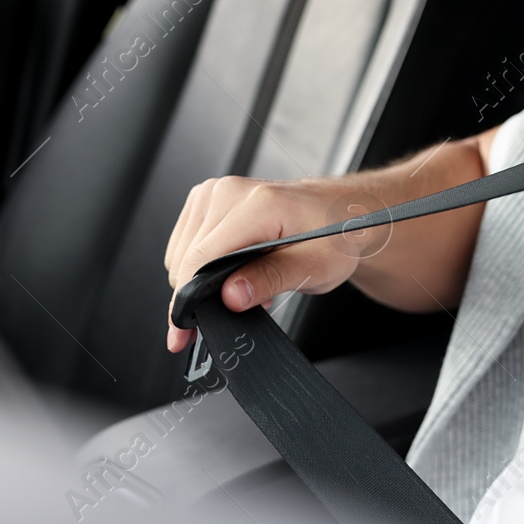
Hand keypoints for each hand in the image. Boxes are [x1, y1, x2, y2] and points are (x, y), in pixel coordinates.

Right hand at [164, 176, 382, 353]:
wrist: (343, 213)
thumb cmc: (335, 235)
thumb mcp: (315, 267)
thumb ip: (271, 279)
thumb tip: (231, 296)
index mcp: (258, 204)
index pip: (200, 258)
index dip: (189, 301)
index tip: (183, 332)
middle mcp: (230, 191)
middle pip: (186, 258)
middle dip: (203, 294)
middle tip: (245, 302)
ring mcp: (216, 191)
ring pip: (181, 253)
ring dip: (204, 279)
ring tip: (248, 280)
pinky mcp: (208, 198)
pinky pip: (186, 243)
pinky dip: (203, 264)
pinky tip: (235, 266)